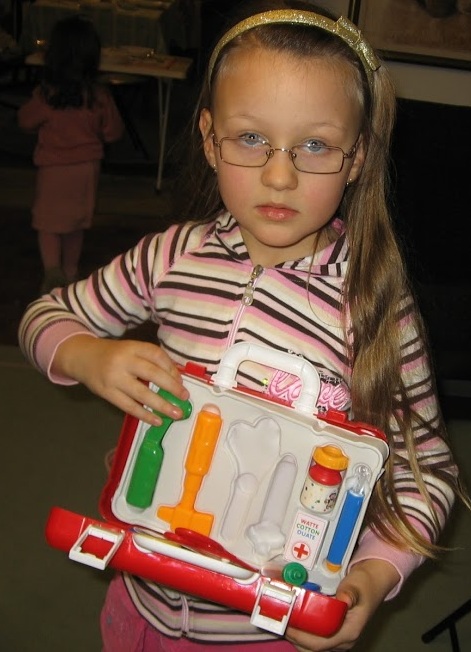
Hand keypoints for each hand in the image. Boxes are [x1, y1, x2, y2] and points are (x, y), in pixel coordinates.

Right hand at [52, 335, 189, 424]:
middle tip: (184, 397)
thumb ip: (149, 360)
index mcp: (132, 347)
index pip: (156, 355)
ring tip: (176, 414)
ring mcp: (114, 378)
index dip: (171, 368)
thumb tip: (175, 378)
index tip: (181, 380)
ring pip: (142, 394)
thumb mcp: (131, 349)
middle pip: (152, 374)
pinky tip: (157, 420)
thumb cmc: (113, 354)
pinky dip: (144, 415)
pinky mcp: (107, 393)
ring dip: (161, 405)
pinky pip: (129, 406)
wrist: (82, 357)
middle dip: (171, 387)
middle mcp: (123, 361)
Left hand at [285, 559, 399, 650]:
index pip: (320, 643)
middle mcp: (344, 641)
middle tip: (279, 620)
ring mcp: (339, 639)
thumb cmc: (364, 584)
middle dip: (294, 637)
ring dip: (296, 636)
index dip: (300, 636)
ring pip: (313, 646)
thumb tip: (344, 600)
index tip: (285, 622)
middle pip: (313, 648)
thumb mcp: (357, 584)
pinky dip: (302, 632)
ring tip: (283, 620)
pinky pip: (315, 639)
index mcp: (350, 632)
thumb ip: (350, 592)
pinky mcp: (334, 633)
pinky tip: (293, 620)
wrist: (372, 582)